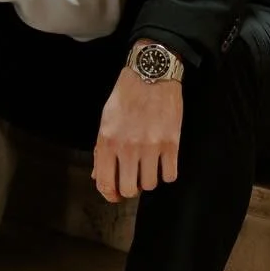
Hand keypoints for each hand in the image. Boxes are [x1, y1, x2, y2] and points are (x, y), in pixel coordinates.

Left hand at [92, 66, 182, 200]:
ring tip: (149, 166)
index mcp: (108, 141)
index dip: (110, 195)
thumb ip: (101, 150)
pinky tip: (164, 162)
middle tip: (134, 179)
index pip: (105, 183)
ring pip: (150, 185)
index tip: (116, 195)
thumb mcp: (106, 120)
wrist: (151, 75)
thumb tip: (98, 176)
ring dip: (149, 179)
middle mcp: (128, 147)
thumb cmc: (126, 96)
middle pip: (129, 189)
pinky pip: (170, 175)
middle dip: (131, 188)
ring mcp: (151, 146)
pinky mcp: (171, 143)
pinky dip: (167, 173)